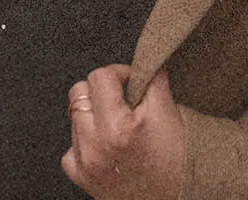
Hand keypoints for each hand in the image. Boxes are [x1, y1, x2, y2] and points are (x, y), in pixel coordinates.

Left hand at [62, 65, 186, 199]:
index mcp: (118, 127)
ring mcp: (86, 164)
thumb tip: (142, 61)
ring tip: (118, 125)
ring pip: (74, 117)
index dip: (119, 73)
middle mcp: (96, 146)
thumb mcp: (170, 111)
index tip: (131, 83)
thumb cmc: (177, 158)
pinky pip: (70, 146)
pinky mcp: (82, 178)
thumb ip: (152, 78)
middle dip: (101, 91)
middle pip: (78, 93)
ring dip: (94, 115)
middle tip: (124, 101)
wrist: (178, 196)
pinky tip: (106, 144)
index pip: (99, 77)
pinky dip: (85, 141)